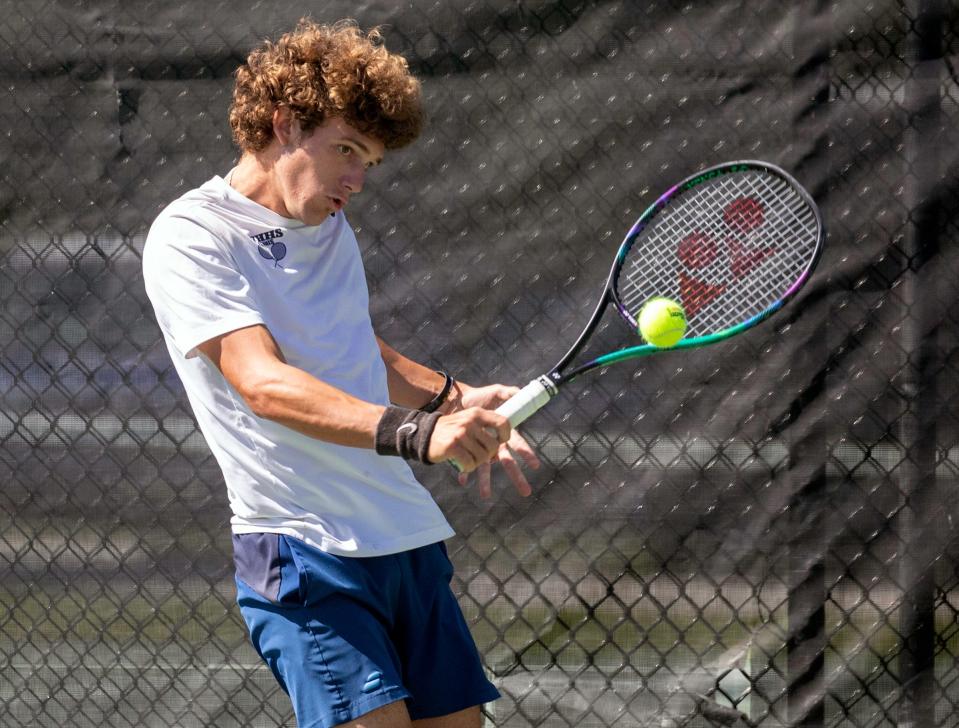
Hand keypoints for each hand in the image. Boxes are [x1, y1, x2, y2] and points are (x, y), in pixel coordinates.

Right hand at [428, 407, 510, 471]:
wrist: (424, 434)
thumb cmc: (451, 431)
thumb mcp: (468, 420)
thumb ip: (485, 425)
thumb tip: (503, 439)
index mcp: (477, 413)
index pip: (503, 422)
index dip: (505, 436)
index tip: (499, 443)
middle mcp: (470, 421)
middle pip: (493, 446)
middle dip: (488, 455)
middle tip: (478, 456)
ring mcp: (461, 433)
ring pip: (482, 457)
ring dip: (476, 463)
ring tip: (467, 459)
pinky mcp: (453, 446)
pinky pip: (470, 463)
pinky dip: (467, 468)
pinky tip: (461, 465)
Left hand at [449, 383, 541, 498]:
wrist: (458, 400)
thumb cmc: (479, 397)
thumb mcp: (496, 391)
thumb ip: (509, 392)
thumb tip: (521, 391)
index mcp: (504, 432)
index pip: (518, 444)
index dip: (527, 454)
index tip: (535, 465)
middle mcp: (495, 444)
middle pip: (507, 462)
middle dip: (516, 476)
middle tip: (526, 491)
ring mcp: (481, 448)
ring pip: (486, 468)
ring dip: (486, 481)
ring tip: (486, 496)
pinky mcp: (468, 449)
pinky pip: (466, 463)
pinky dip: (464, 472)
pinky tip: (462, 481)